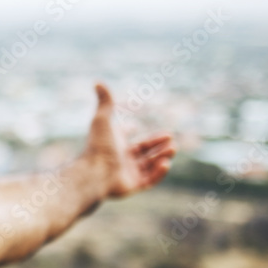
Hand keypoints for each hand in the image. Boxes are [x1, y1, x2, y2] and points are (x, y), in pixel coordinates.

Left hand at [83, 83, 176, 198]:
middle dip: (157, 144)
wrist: (94, 173)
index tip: (137, 125)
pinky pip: (149, 180)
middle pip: (142, 151)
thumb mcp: (103, 119)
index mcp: (113, 144)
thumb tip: (97, 81)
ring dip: (161, 156)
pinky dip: (159, 172)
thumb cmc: (98, 146)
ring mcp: (126, 173)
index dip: (130, 131)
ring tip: (172, 148)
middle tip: (170, 139)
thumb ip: (105, 101)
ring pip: (148, 165)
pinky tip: (165, 163)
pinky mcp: (132, 186)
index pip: (124, 136)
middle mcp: (119, 159)